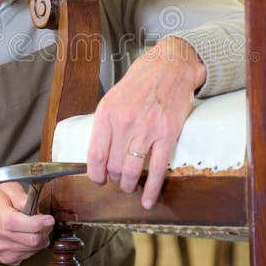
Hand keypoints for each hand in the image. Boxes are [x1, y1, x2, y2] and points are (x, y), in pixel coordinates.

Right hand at [0, 182, 54, 264]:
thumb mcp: (6, 190)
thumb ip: (20, 196)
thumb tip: (34, 207)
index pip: (14, 222)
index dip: (35, 223)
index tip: (49, 219)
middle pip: (28, 239)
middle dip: (44, 231)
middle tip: (47, 223)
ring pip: (31, 249)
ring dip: (41, 239)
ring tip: (39, 229)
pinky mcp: (4, 258)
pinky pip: (27, 256)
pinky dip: (34, 247)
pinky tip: (30, 237)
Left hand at [86, 37, 205, 209]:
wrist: (170, 66)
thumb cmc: (142, 81)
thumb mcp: (114, 96)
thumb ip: (106, 123)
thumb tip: (99, 152)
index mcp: (107, 112)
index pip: (95, 154)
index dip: (94, 173)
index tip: (97, 180)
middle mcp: (124, 122)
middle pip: (112, 165)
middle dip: (114, 179)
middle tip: (118, 180)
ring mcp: (146, 129)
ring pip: (131, 170)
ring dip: (128, 185)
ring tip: (129, 186)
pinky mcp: (167, 134)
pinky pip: (156, 169)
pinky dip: (151, 189)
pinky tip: (148, 200)